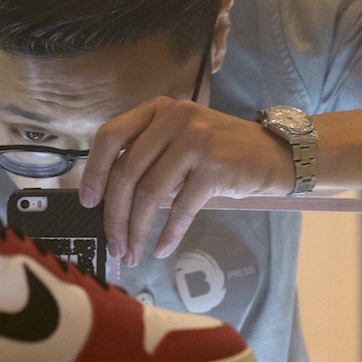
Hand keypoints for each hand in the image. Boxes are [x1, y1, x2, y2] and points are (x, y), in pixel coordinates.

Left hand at [79, 96, 291, 264]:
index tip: (88, 202)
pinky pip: (181, 208)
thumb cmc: (218, 153)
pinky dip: (168, 233)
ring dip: (137, 230)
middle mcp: (174, 117)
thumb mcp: (177, 141)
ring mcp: (195, 139)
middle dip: (114, 215)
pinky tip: (162, 248)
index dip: (94, 172)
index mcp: (157, 109)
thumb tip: (108, 200)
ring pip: (149, 193)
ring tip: (132, 252)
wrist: (274, 154)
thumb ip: (145, 157)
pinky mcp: (215, 166)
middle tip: (113, 243)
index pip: (110, 137)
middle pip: (127, 172)